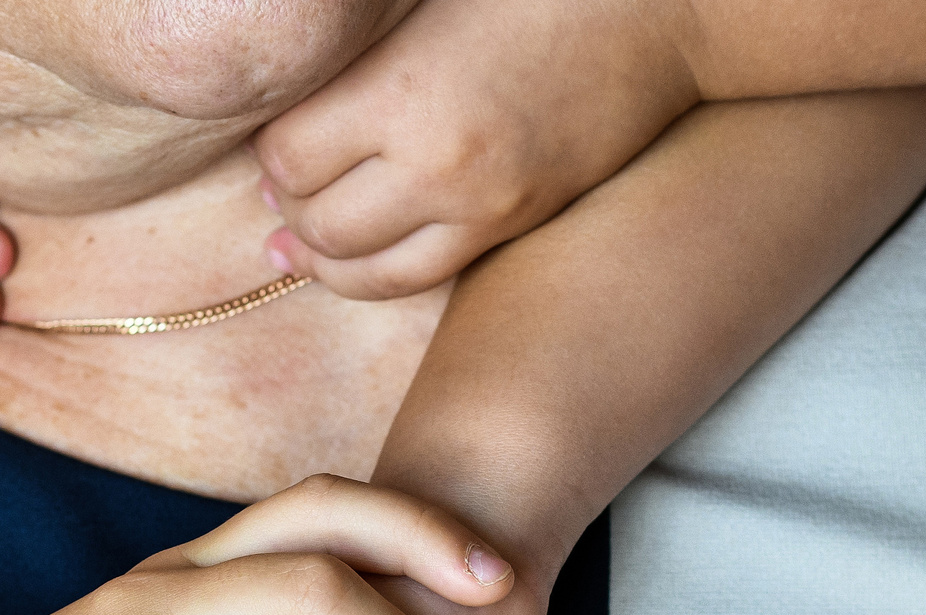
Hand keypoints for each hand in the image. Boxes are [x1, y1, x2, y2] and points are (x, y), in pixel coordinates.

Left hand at [252, 0, 696, 298]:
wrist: (657, 15)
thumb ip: (360, 43)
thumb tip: (295, 64)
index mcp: (403, 92)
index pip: (288, 156)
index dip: (267, 150)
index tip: (271, 134)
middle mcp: (438, 166)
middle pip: (319, 223)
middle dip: (288, 208)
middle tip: (279, 186)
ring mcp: (482, 208)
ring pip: (366, 271)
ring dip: (323, 258)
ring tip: (298, 242)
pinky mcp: (515, 226)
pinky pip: (423, 277)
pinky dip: (377, 272)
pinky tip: (358, 257)